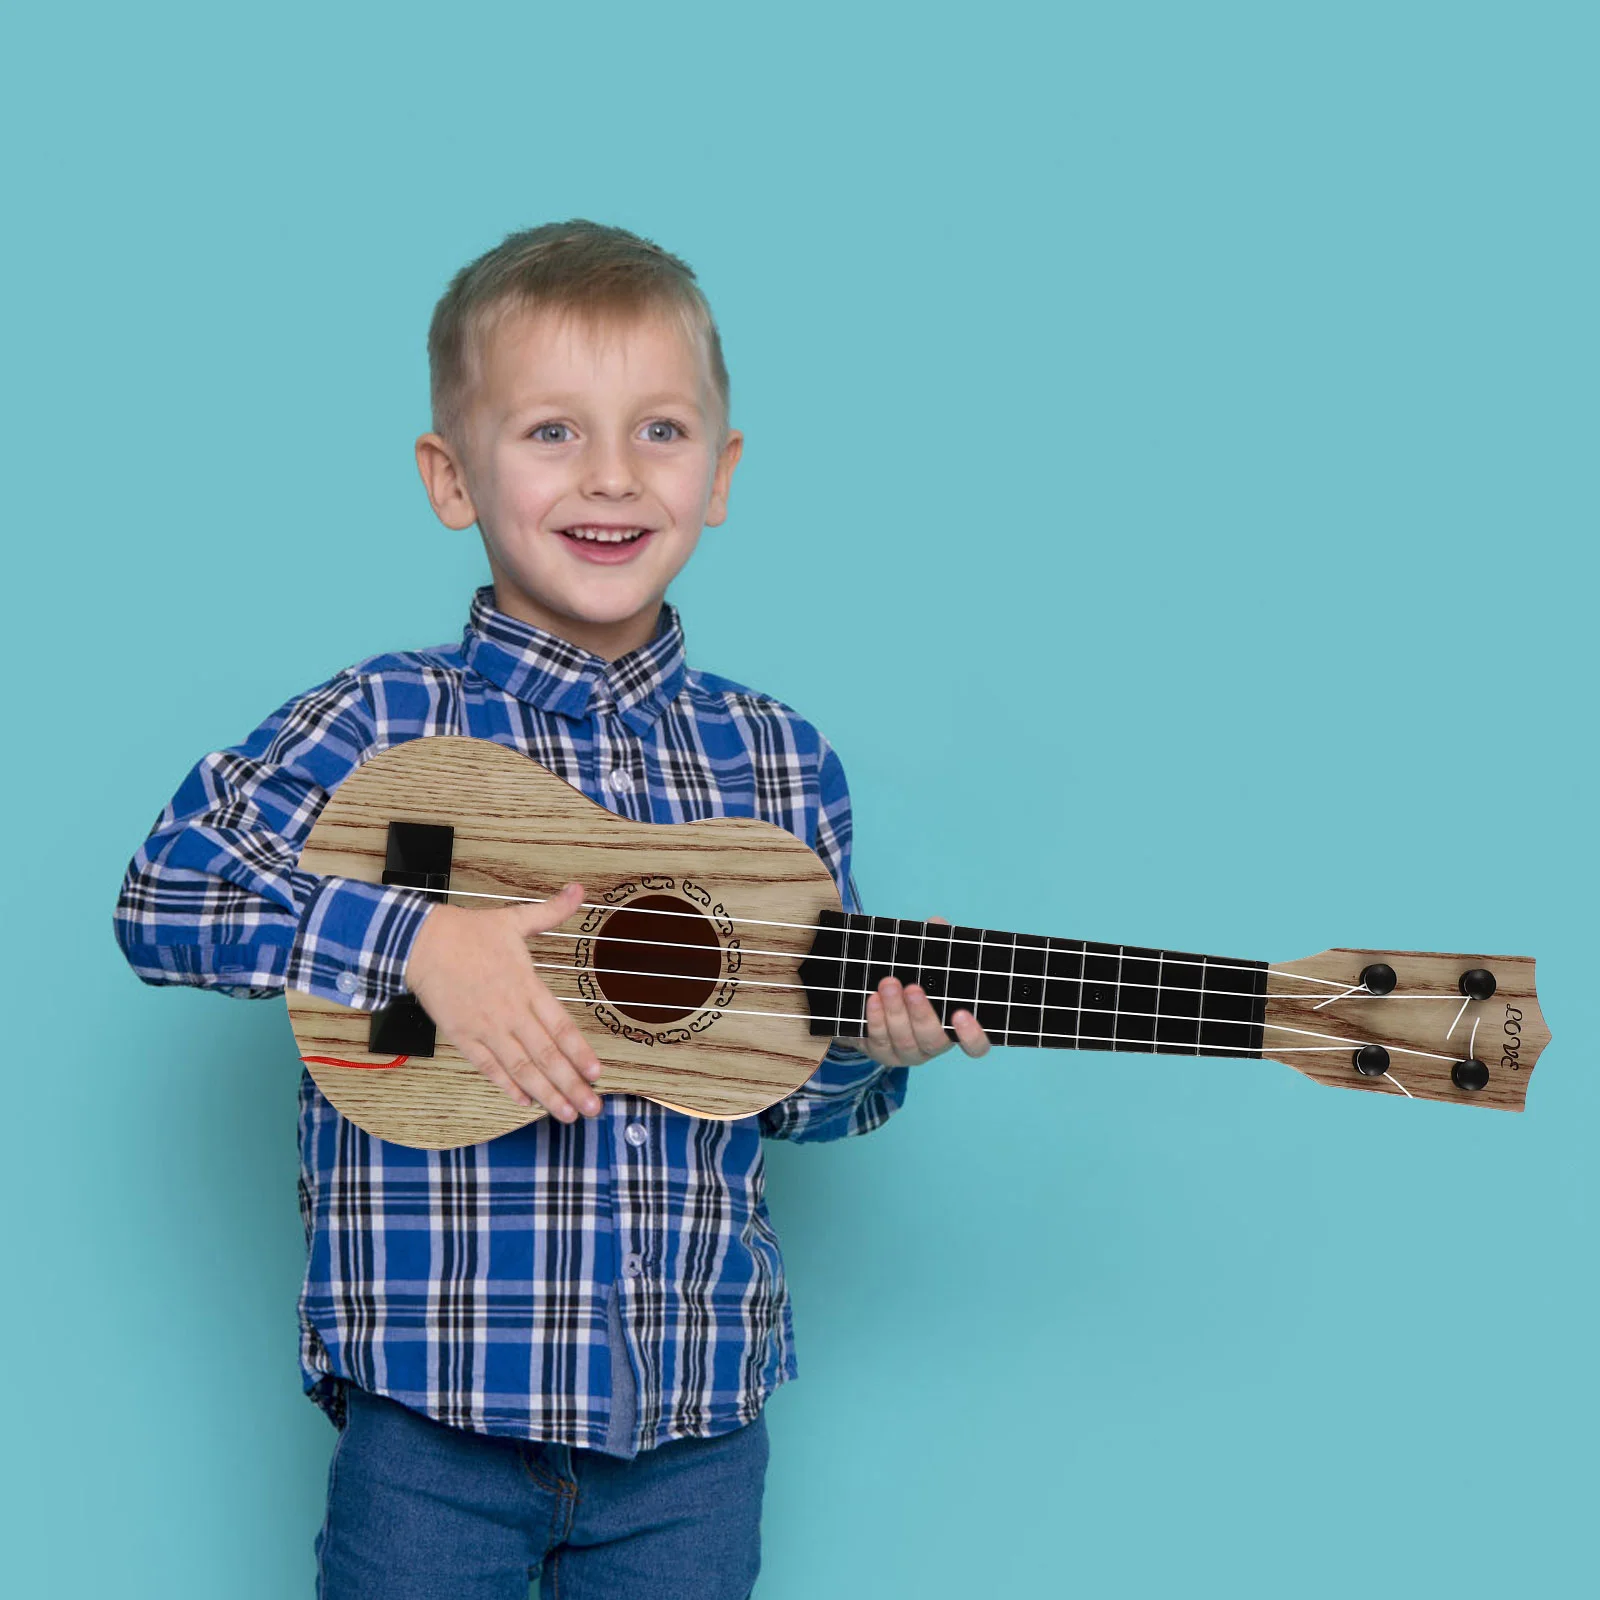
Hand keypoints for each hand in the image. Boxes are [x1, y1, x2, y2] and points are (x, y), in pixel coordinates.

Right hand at [402, 882, 603, 1121]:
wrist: (420, 943)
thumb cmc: (469, 932)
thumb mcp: (514, 919)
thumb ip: (551, 912)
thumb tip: (578, 891)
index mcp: (527, 986)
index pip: (561, 1027)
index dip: (580, 1053)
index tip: (597, 1073)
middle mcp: (510, 1012)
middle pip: (546, 1055)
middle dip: (572, 1085)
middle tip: (592, 1108)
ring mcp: (486, 1028)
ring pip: (521, 1067)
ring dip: (546, 1093)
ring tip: (566, 1113)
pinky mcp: (463, 1037)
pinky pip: (489, 1067)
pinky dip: (507, 1086)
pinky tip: (525, 1101)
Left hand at [855, 916, 991, 1066]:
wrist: (870, 999)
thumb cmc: (911, 980)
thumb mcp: (924, 964)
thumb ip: (934, 946)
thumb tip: (938, 924)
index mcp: (954, 1027)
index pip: (976, 1046)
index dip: (973, 1036)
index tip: (961, 1014)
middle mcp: (933, 1045)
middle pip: (933, 1040)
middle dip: (921, 1014)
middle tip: (912, 988)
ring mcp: (907, 1052)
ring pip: (904, 1041)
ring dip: (895, 1012)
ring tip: (887, 984)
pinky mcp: (881, 1052)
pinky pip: (879, 1041)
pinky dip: (876, 1019)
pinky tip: (872, 999)